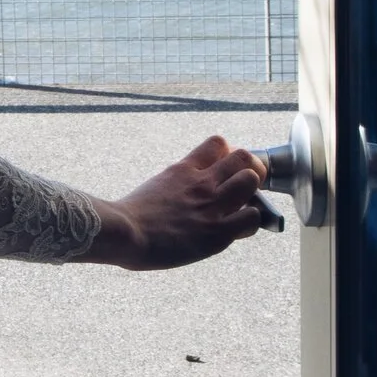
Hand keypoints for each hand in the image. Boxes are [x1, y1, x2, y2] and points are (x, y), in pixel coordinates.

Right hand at [81, 136, 269, 269]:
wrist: (123, 233)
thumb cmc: (128, 219)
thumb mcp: (154, 189)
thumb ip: (173, 187)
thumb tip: (177, 198)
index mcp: (182, 170)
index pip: (218, 143)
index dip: (228, 156)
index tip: (224, 172)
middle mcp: (201, 182)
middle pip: (243, 156)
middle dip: (249, 170)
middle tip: (241, 188)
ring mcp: (211, 205)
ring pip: (252, 180)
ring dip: (252, 194)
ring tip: (241, 208)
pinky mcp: (218, 231)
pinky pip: (253, 217)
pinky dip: (250, 222)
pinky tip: (236, 230)